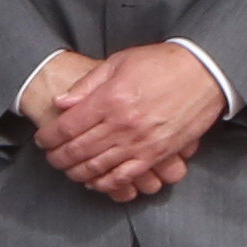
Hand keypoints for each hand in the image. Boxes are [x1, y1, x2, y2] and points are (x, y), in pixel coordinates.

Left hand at [37, 39, 222, 201]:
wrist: (204, 72)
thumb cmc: (162, 63)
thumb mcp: (119, 62)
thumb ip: (88, 84)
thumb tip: (62, 103)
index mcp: (110, 99)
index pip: (68, 126)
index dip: (50, 137)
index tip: (42, 140)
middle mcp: (122, 124)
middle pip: (78, 150)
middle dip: (58, 158)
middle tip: (51, 158)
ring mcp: (140, 142)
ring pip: (98, 167)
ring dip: (77, 172)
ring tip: (68, 170)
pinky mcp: (157, 154)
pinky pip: (125, 176)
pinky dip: (106, 183)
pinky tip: (95, 182)